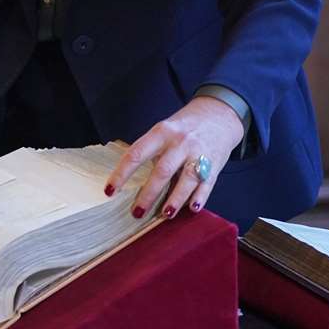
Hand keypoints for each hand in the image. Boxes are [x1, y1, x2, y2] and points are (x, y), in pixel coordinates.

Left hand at [105, 96, 245, 218]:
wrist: (219, 114)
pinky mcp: (215, 165)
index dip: (121, 174)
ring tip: (165, 215)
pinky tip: (192, 209)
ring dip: (175, 199)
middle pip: (162, 170)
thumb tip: (133, 180)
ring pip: (186, 179)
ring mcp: (199, 154)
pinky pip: (206, 184)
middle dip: (149, 194)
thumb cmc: (184, 126)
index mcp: (161, 133)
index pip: (136, 154)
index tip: (110, 190)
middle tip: (137, 212)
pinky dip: (199, 198)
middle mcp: (180, 143)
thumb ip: (152, 152)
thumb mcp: (163, 130)